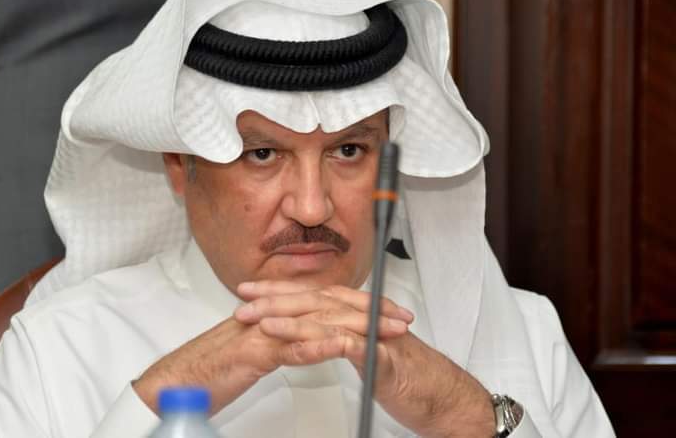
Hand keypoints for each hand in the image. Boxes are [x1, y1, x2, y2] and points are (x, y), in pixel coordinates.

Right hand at [132, 282, 411, 415]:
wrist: (176, 381)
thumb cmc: (216, 369)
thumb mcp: (259, 350)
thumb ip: (285, 338)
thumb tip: (311, 336)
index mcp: (276, 311)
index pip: (326, 301)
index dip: (362, 304)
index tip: (392, 312)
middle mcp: (272, 313)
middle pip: (328, 305)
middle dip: (370, 310)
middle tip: (403, 318)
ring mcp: (261, 330)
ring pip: (314, 321)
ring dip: (354, 326)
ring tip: (385, 331)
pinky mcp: (250, 352)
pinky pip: (286, 348)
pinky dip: (314, 346)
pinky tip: (341, 348)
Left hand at [236, 281, 494, 437]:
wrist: (442, 395)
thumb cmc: (406, 375)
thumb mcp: (364, 350)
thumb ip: (340, 335)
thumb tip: (312, 329)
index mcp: (355, 313)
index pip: (311, 295)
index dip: (279, 290)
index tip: (250, 291)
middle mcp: (362, 316)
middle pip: (313, 299)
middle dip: (275, 298)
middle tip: (243, 299)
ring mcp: (372, 332)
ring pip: (325, 317)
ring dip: (289, 318)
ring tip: (258, 319)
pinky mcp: (381, 355)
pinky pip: (346, 344)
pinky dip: (318, 341)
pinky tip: (295, 344)